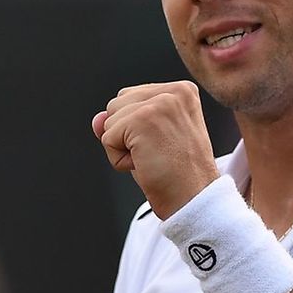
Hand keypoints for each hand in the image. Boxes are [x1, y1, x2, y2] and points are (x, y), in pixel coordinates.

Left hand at [92, 81, 219, 218]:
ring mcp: (159, 104)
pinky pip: (107, 138)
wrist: (195, 200)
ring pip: (110, 120)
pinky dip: (119, 160)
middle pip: (117, 104)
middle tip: (159, 154)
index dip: (137, 129)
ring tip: (153, 159)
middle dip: (127, 135)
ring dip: (123, 147)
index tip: (166, 146)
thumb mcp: (152, 140)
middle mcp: (174, 92)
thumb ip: (124, 121)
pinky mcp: (142, 120)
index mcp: (182, 91)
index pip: (132, 97)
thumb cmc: (178, 176)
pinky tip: (146, 165)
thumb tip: (97, 119)